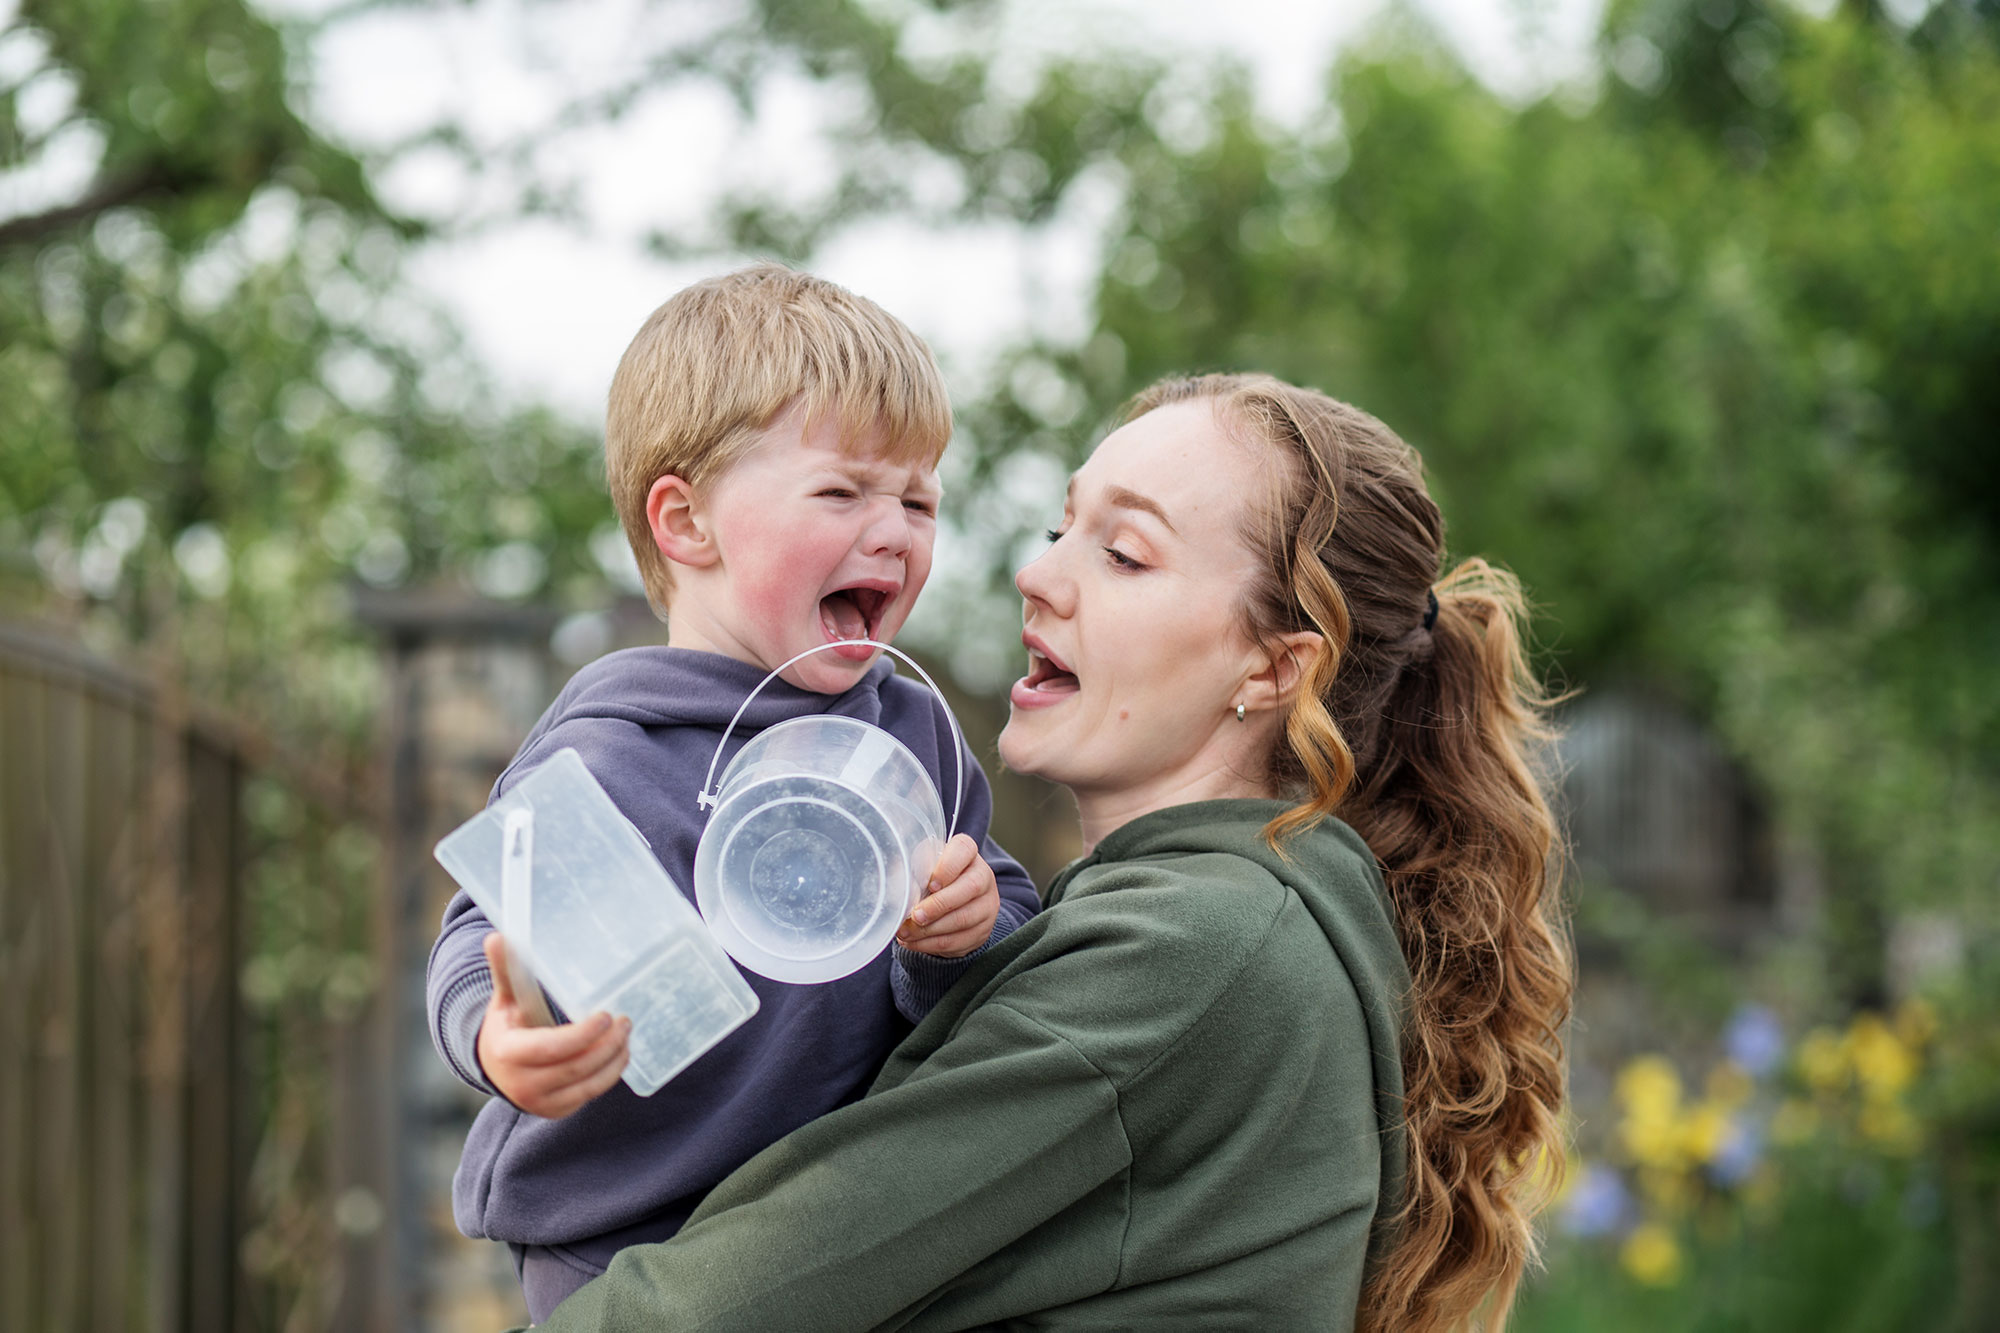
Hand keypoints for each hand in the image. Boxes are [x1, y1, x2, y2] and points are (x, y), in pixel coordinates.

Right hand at [475, 932, 630, 1117]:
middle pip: (575, 1069)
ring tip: (626, 1036)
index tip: (605, 1015)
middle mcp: (521, 1085)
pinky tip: (619, 1054)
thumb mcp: (505, 998)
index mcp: (508, 1053)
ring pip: (586, 1086)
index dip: (582, 1035)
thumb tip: (497, 937)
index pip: (551, 1048)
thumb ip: (506, 970)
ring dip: (613, 1061)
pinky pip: (588, 1095)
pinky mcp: (555, 1111)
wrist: (496, 1066)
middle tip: (625, 1021)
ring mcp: (539, 1103)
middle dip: (606, 1046)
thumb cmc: (507, 1024)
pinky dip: (607, 1075)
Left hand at [895, 834, 999, 959]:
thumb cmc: (932, 880)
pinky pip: (958, 941)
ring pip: (963, 919)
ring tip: (906, 932)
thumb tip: (894, 882)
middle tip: (915, 915)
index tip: (930, 884)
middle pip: (970, 888)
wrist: (952, 905)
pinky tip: (914, 942)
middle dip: (938, 905)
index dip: (947, 867)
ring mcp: (986, 905)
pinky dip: (932, 944)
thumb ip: (909, 869)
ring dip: (931, 930)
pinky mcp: (982, 931)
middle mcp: (983, 876)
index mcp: (967, 854)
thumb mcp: (921, 868)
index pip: (964, 850)